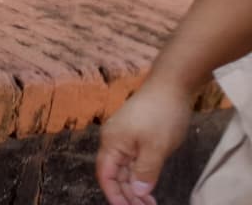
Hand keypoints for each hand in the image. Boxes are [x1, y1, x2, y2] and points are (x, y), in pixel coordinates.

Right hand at [96, 82, 192, 204]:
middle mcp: (113, 140)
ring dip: (135, 185)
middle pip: (114, 173)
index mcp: (111, 143)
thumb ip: (145, 172)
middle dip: (127, 193)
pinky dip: (140, 172)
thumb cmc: (161, 114)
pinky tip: (150, 181)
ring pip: (125, 167)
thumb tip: (137, 193)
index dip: (114, 195)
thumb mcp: (156, 148)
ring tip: (149, 201)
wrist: (171, 84)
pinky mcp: (134, 132)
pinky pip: (132, 158)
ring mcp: (124, 135)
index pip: (106, 176)